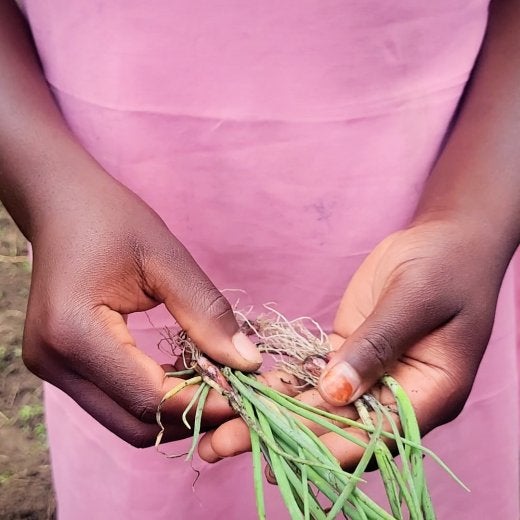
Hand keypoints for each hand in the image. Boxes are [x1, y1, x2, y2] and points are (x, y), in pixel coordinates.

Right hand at [22, 176, 261, 446]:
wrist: (61, 204)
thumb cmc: (112, 220)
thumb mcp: (167, 258)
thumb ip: (207, 313)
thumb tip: (248, 363)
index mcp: (75, 332)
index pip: (149, 397)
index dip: (204, 401)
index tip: (247, 389)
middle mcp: (54, 363)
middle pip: (135, 423)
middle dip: (192, 413)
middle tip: (235, 388)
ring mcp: (52, 369)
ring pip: (126, 420)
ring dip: (175, 408)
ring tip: (214, 378)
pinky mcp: (61, 366)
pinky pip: (116, 400)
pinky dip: (155, 396)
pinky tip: (184, 370)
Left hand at [198, 217, 508, 466]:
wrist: (447, 240)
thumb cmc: (446, 265)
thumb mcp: (416, 299)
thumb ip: (378, 344)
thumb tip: (336, 393)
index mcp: (431, 394)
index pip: (375, 434)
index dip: (325, 444)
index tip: (274, 448)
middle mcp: (399, 394)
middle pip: (339, 425)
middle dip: (284, 434)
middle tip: (225, 441)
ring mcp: (371, 374)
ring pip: (321, 403)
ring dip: (275, 412)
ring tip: (223, 424)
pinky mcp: (350, 352)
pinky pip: (314, 374)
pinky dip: (283, 382)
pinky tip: (247, 388)